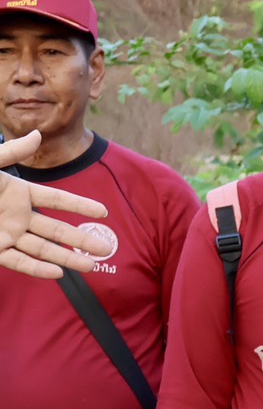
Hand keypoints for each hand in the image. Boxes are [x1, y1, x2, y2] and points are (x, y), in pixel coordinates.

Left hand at [0, 131, 111, 277]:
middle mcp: (16, 215)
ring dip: (66, 257)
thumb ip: (11, 153)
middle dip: (82, 238)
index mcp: (18, 192)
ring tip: (91, 266)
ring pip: (42, 248)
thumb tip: (37, 136)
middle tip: (107, 246)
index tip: (104, 212)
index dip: (80, 205)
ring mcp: (6, 234)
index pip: (57, 200)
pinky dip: (37, 268)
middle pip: (56, 229)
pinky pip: (18, 261)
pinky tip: (57, 273)